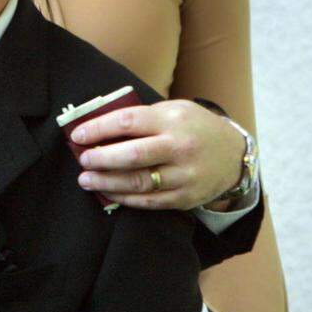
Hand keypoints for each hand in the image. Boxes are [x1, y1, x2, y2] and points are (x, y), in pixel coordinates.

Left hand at [70, 99, 245, 210]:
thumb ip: (142, 116)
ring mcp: (185, 175)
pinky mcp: (185, 197)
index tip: (77, 135)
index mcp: (173, 120)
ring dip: (106, 182)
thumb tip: (98, 125)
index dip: (98, 129)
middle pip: (132, 155)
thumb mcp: (174, 110)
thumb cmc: (194, 127)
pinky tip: (107, 191)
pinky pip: (148, 201)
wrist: (234, 155)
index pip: (128, 122)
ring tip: (86, 179)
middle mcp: (180, 147)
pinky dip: (124, 198)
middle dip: (100, 158)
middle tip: (82, 159)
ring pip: (138, 182)